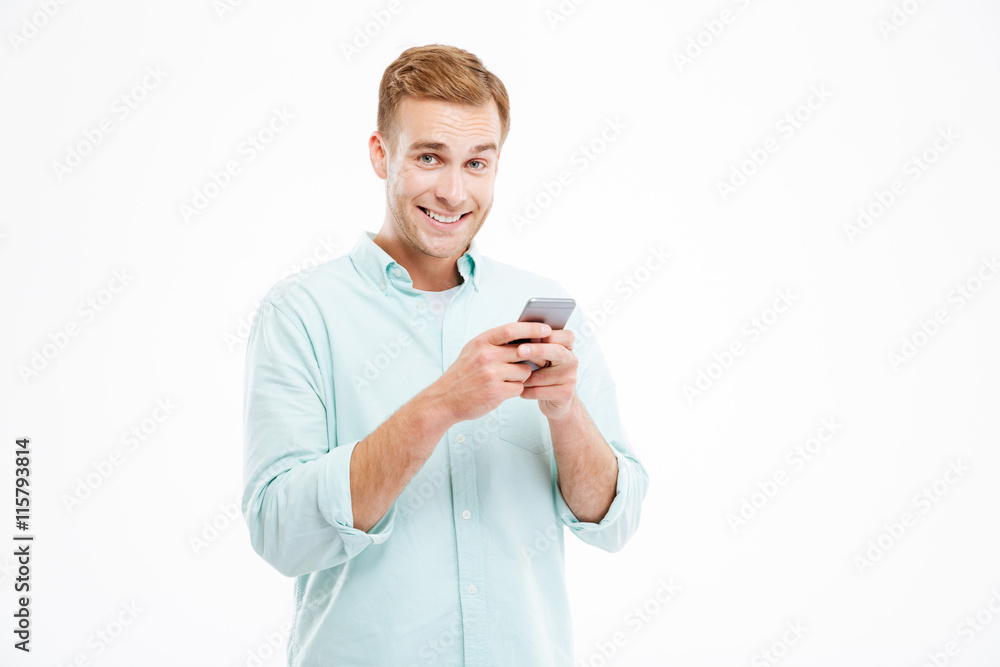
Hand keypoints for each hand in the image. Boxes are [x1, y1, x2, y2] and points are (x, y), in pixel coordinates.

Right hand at [426, 321, 551, 423]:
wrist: (443, 400)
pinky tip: (503, 390)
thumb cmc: (463, 375)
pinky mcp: (496, 392)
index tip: (546, 329)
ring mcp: (491, 374)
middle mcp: (486, 356)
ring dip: (521, 376)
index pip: (511, 329)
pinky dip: (515, 389)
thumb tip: (526, 335)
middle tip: (538, 360)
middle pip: (524, 351)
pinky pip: (519, 387)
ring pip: (524, 371)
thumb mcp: (473, 351)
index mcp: (481, 342)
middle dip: (534, 356)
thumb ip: (495, 343)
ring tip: (507, 379)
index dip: (531, 328)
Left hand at [515, 328, 576, 419]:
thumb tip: (518, 333)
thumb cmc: (543, 371)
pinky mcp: (565, 394)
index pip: (562, 335)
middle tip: (520, 350)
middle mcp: (571, 360)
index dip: (546, 334)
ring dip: (524, 377)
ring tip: (512, 376)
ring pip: (542, 376)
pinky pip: (539, 391)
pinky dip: (526, 391)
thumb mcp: (540, 355)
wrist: (556, 399)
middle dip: (537, 350)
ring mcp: (570, 378)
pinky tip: (520, 390)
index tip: (529, 334)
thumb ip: (534, 343)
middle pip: (557, 352)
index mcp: (567, 345)